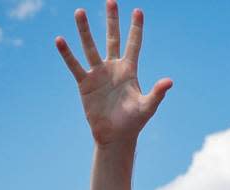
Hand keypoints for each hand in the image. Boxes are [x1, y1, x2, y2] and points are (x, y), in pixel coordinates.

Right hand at [56, 1, 171, 146]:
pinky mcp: (85, 83)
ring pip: (90, 47)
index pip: (134, 44)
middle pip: (112, 38)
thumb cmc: (133, 122)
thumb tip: (169, 81)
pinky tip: (60, 40)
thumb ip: (157, 93)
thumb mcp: (147, 107)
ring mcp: (98, 74)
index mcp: (130, 70)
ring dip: (85, 30)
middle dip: (112, 20)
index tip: (138, 11)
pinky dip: (67, 54)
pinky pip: (75, 65)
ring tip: (80, 12)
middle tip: (111, 0)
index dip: (136, 28)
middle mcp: (113, 68)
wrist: (115, 136)